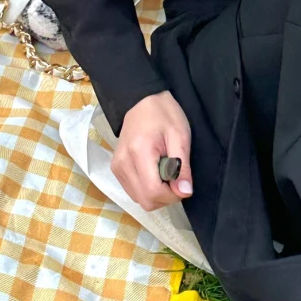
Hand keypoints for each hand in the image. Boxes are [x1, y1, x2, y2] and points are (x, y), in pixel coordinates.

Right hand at [111, 91, 192, 210]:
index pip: (153, 192)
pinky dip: (146, 189)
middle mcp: (122, 163)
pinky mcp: (116, 169)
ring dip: (156, 194)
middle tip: (174, 176)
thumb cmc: (164, 114)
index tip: (182, 183)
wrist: (142, 100)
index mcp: (138, 152)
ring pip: (139, 199)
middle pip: (145, 200)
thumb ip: (182, 167)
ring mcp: (117, 167)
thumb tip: (184, 193)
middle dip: (165, 196)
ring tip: (164, 171)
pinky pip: (133, 191)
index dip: (172, 195)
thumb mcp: (180, 136)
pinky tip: (153, 172)